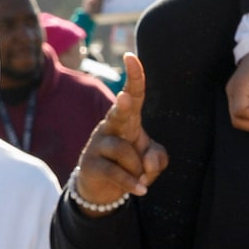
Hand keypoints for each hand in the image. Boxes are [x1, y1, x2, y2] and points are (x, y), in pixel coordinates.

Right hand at [70, 53, 168, 207]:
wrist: (103, 189)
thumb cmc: (130, 166)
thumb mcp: (152, 162)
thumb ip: (158, 158)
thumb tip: (146, 163)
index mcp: (128, 120)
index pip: (134, 95)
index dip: (134, 77)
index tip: (131, 57)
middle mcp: (110, 126)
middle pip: (120, 114)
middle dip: (124, 107)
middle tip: (125, 99)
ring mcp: (98, 144)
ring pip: (126, 152)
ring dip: (139, 170)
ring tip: (140, 179)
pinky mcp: (90, 164)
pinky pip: (117, 172)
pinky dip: (132, 183)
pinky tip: (141, 191)